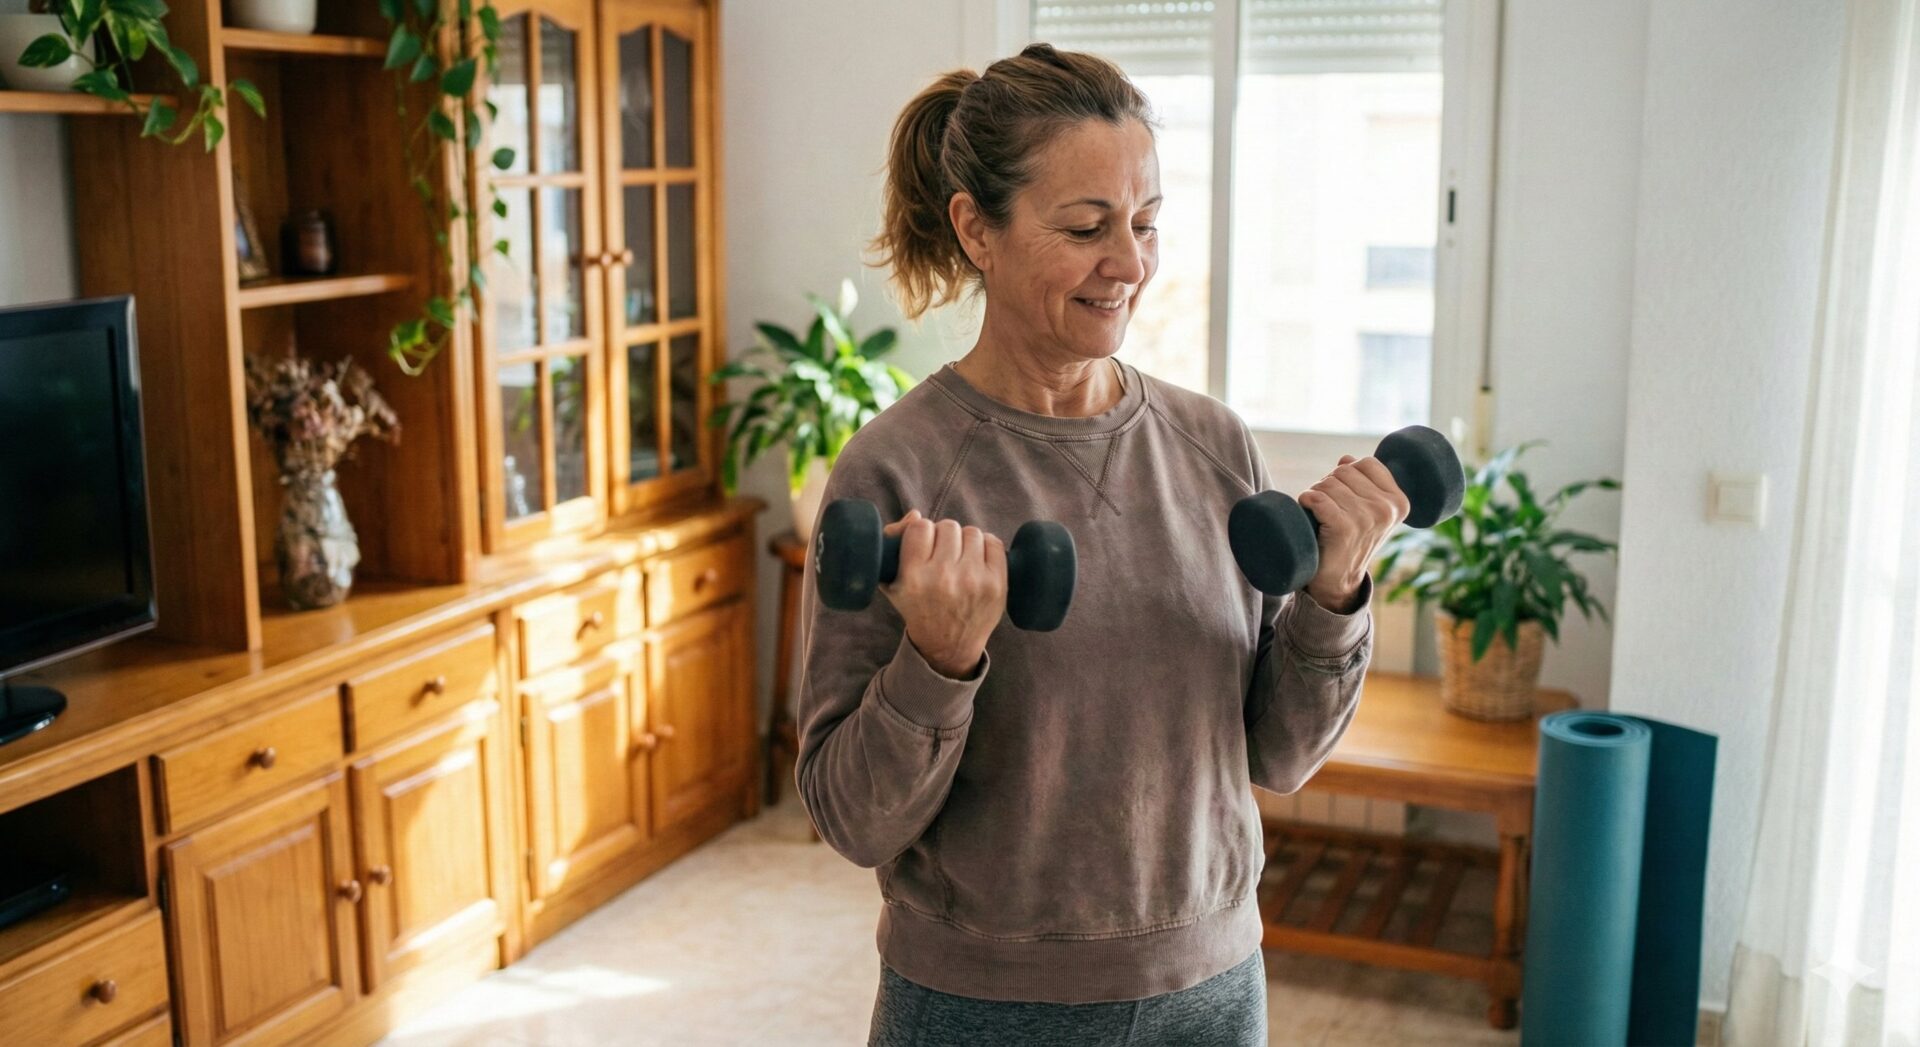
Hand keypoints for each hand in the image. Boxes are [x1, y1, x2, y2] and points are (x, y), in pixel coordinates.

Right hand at [880, 510, 1006, 677]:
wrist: (949, 646)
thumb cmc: (918, 609)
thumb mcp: (892, 583)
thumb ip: (893, 545)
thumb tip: (915, 515)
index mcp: (914, 577)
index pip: (920, 527)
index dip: (921, 531)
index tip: (923, 543)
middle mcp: (944, 578)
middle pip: (948, 527)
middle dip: (944, 536)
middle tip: (943, 552)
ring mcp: (973, 581)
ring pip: (971, 532)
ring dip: (965, 541)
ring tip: (960, 557)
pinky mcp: (996, 584)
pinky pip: (994, 543)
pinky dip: (986, 546)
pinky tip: (977, 559)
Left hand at [1299, 455, 1408, 612]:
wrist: (1340, 579)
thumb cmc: (1351, 539)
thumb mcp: (1369, 511)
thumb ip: (1364, 483)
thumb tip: (1347, 459)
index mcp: (1399, 501)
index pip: (1366, 463)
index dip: (1347, 473)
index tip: (1344, 494)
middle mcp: (1387, 509)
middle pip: (1344, 471)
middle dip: (1329, 484)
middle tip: (1328, 506)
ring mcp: (1367, 519)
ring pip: (1327, 483)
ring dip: (1316, 493)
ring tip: (1319, 513)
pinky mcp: (1344, 528)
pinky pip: (1317, 498)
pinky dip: (1306, 500)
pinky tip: (1307, 509)